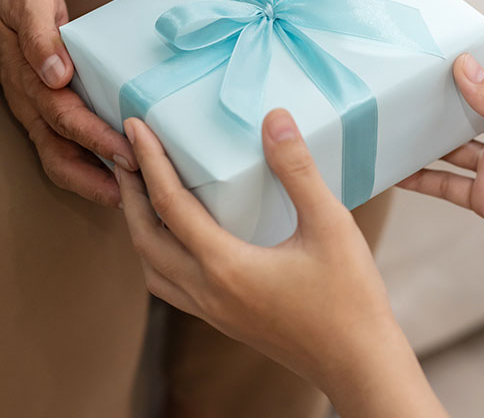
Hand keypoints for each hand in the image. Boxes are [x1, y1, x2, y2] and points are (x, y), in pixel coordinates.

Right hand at [0, 0, 136, 206]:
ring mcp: (38, 117)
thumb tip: (56, 72)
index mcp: (30, 80)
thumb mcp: (28, 1)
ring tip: (133, 198)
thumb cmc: (19, 2)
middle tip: (140, 185)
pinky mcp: (47, 119)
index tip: (128, 154)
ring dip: (94, 185)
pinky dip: (91, 173)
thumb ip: (39, 33)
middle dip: (101, 173)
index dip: (96, 138)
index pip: (65, 117)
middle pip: (62, 153)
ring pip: (61, 162)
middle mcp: (33, 107)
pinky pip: (66, 154)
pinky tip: (122, 181)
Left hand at [116, 111, 445, 416]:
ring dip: (139, 227)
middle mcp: (207, 290)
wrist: (357, 364)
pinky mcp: (223, 320)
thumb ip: (298, 171)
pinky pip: (171, 285)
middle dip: (130, 193)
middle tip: (126, 155)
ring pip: (152, 267)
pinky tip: (179, 238)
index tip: (136, 126)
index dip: (149, 161)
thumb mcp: (330, 226)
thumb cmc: (349, 298)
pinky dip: (158, 254)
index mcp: (224, 265)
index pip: (170, 204)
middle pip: (145, 238)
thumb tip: (274, 119)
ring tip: (143, 194)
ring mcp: (212, 310)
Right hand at [400, 42, 483, 290]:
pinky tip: (396, 173)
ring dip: (424, 138)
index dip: (468, 50)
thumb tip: (464, 66)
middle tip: (398, 80)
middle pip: (465, 105)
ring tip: (389, 125)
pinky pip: (446, 183)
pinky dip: (421, 178)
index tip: (432, 37)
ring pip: (450, 145)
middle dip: (436, 93)